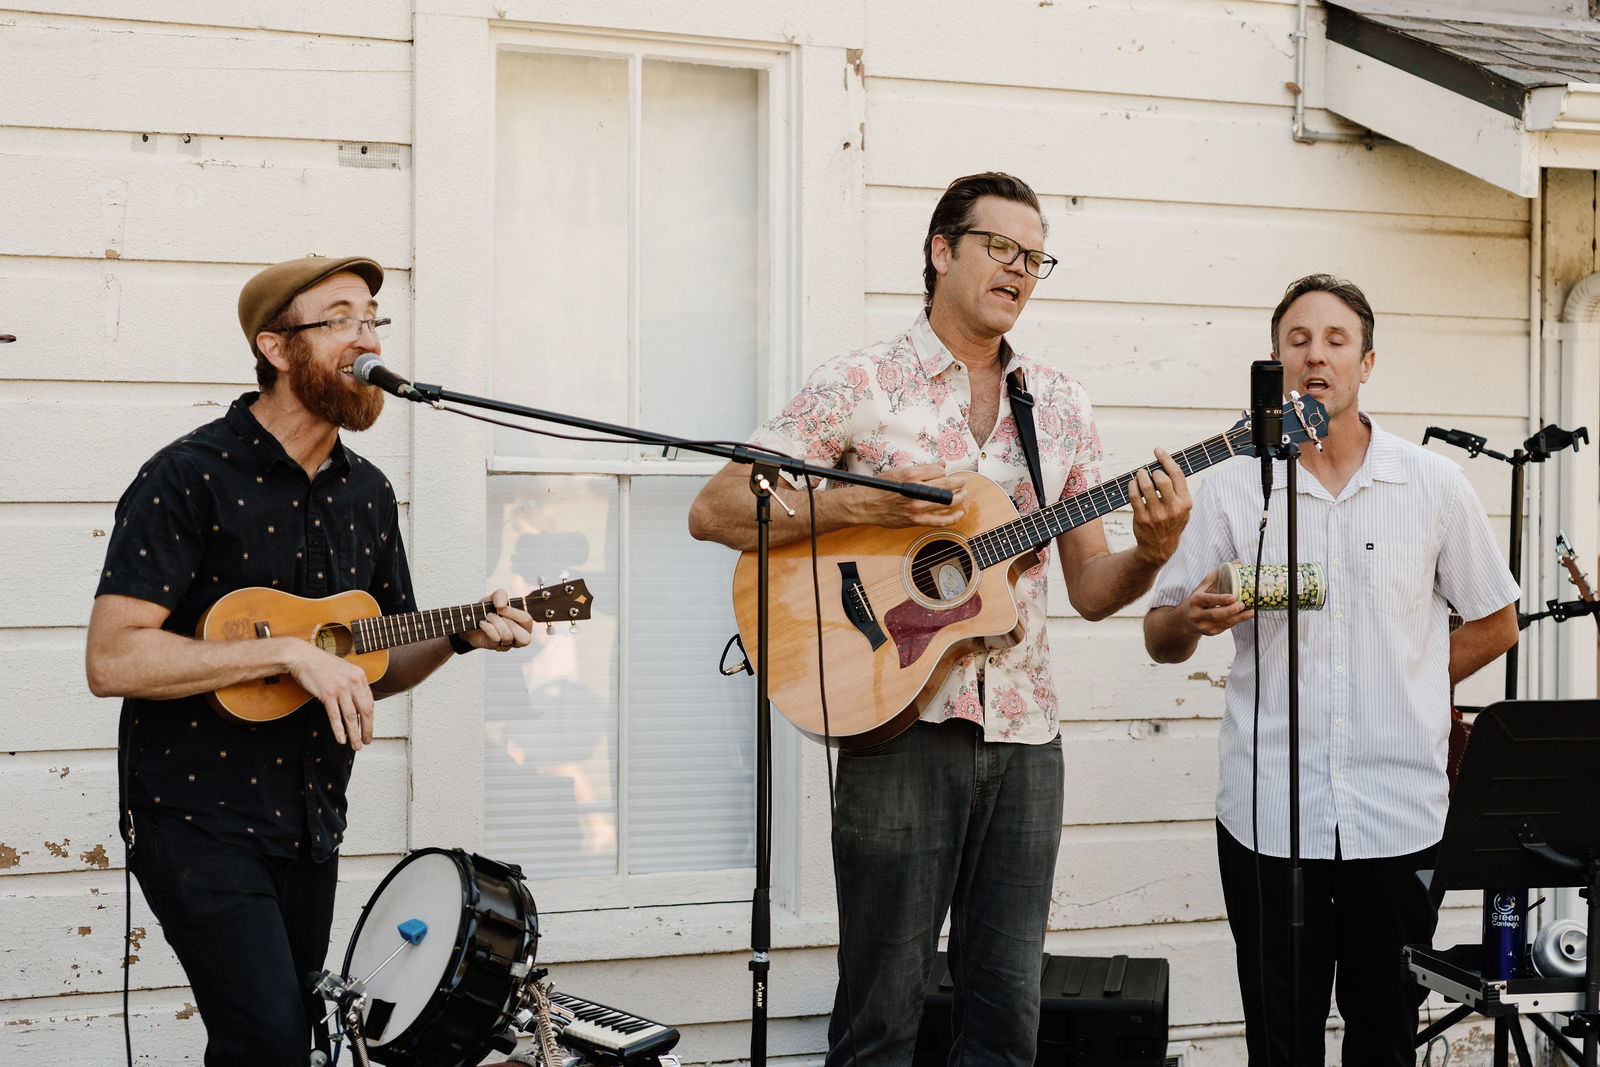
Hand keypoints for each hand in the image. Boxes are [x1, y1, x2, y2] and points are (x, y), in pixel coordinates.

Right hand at [284, 642, 376, 750]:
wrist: (303, 657)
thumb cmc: (321, 664)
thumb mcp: (345, 669)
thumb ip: (354, 683)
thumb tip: (360, 701)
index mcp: (359, 675)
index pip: (370, 702)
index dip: (370, 718)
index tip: (369, 728)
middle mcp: (353, 681)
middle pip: (365, 711)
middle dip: (367, 729)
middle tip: (366, 741)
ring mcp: (340, 688)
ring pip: (351, 717)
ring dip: (354, 734)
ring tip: (356, 745)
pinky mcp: (327, 694)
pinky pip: (335, 716)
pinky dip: (339, 730)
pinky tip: (341, 739)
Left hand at [458, 588, 534, 652]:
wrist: (470, 619)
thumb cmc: (487, 609)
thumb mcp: (494, 597)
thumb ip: (500, 595)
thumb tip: (502, 605)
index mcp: (524, 623)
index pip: (527, 620)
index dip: (514, 613)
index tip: (500, 607)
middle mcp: (519, 636)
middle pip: (525, 637)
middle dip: (509, 623)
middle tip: (497, 615)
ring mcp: (508, 644)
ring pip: (508, 637)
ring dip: (496, 623)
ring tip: (488, 617)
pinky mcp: (496, 647)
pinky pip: (496, 639)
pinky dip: (488, 628)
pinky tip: (483, 623)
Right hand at [856, 463, 967, 528]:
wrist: (866, 505)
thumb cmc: (880, 488)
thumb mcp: (899, 471)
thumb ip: (922, 468)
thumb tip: (941, 464)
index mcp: (910, 475)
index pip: (938, 470)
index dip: (944, 471)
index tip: (943, 473)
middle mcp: (915, 490)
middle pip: (948, 484)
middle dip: (958, 482)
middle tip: (961, 481)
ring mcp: (916, 506)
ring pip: (948, 501)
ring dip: (960, 497)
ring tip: (963, 494)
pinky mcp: (916, 520)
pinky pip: (940, 521)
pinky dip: (953, 518)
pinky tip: (959, 513)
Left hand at [1128, 449, 1190, 565]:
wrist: (1160, 548)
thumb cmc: (1171, 521)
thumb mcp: (1183, 508)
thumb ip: (1178, 489)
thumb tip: (1167, 463)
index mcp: (1185, 503)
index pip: (1177, 474)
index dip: (1166, 459)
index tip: (1157, 450)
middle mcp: (1173, 509)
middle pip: (1161, 478)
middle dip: (1152, 471)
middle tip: (1148, 472)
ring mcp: (1157, 515)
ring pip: (1145, 486)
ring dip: (1140, 475)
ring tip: (1139, 475)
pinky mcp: (1142, 519)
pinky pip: (1134, 496)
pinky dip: (1132, 485)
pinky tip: (1133, 483)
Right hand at [1185, 568, 1253, 636]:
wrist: (1186, 618)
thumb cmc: (1199, 598)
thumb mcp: (1205, 585)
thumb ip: (1220, 574)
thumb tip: (1238, 562)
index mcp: (1195, 600)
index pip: (1208, 600)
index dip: (1220, 599)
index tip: (1232, 597)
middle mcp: (1196, 614)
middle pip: (1214, 614)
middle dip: (1230, 610)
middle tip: (1242, 604)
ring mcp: (1203, 625)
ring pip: (1222, 623)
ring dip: (1238, 618)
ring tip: (1250, 612)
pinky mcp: (1210, 632)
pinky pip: (1225, 628)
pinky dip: (1236, 622)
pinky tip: (1246, 616)